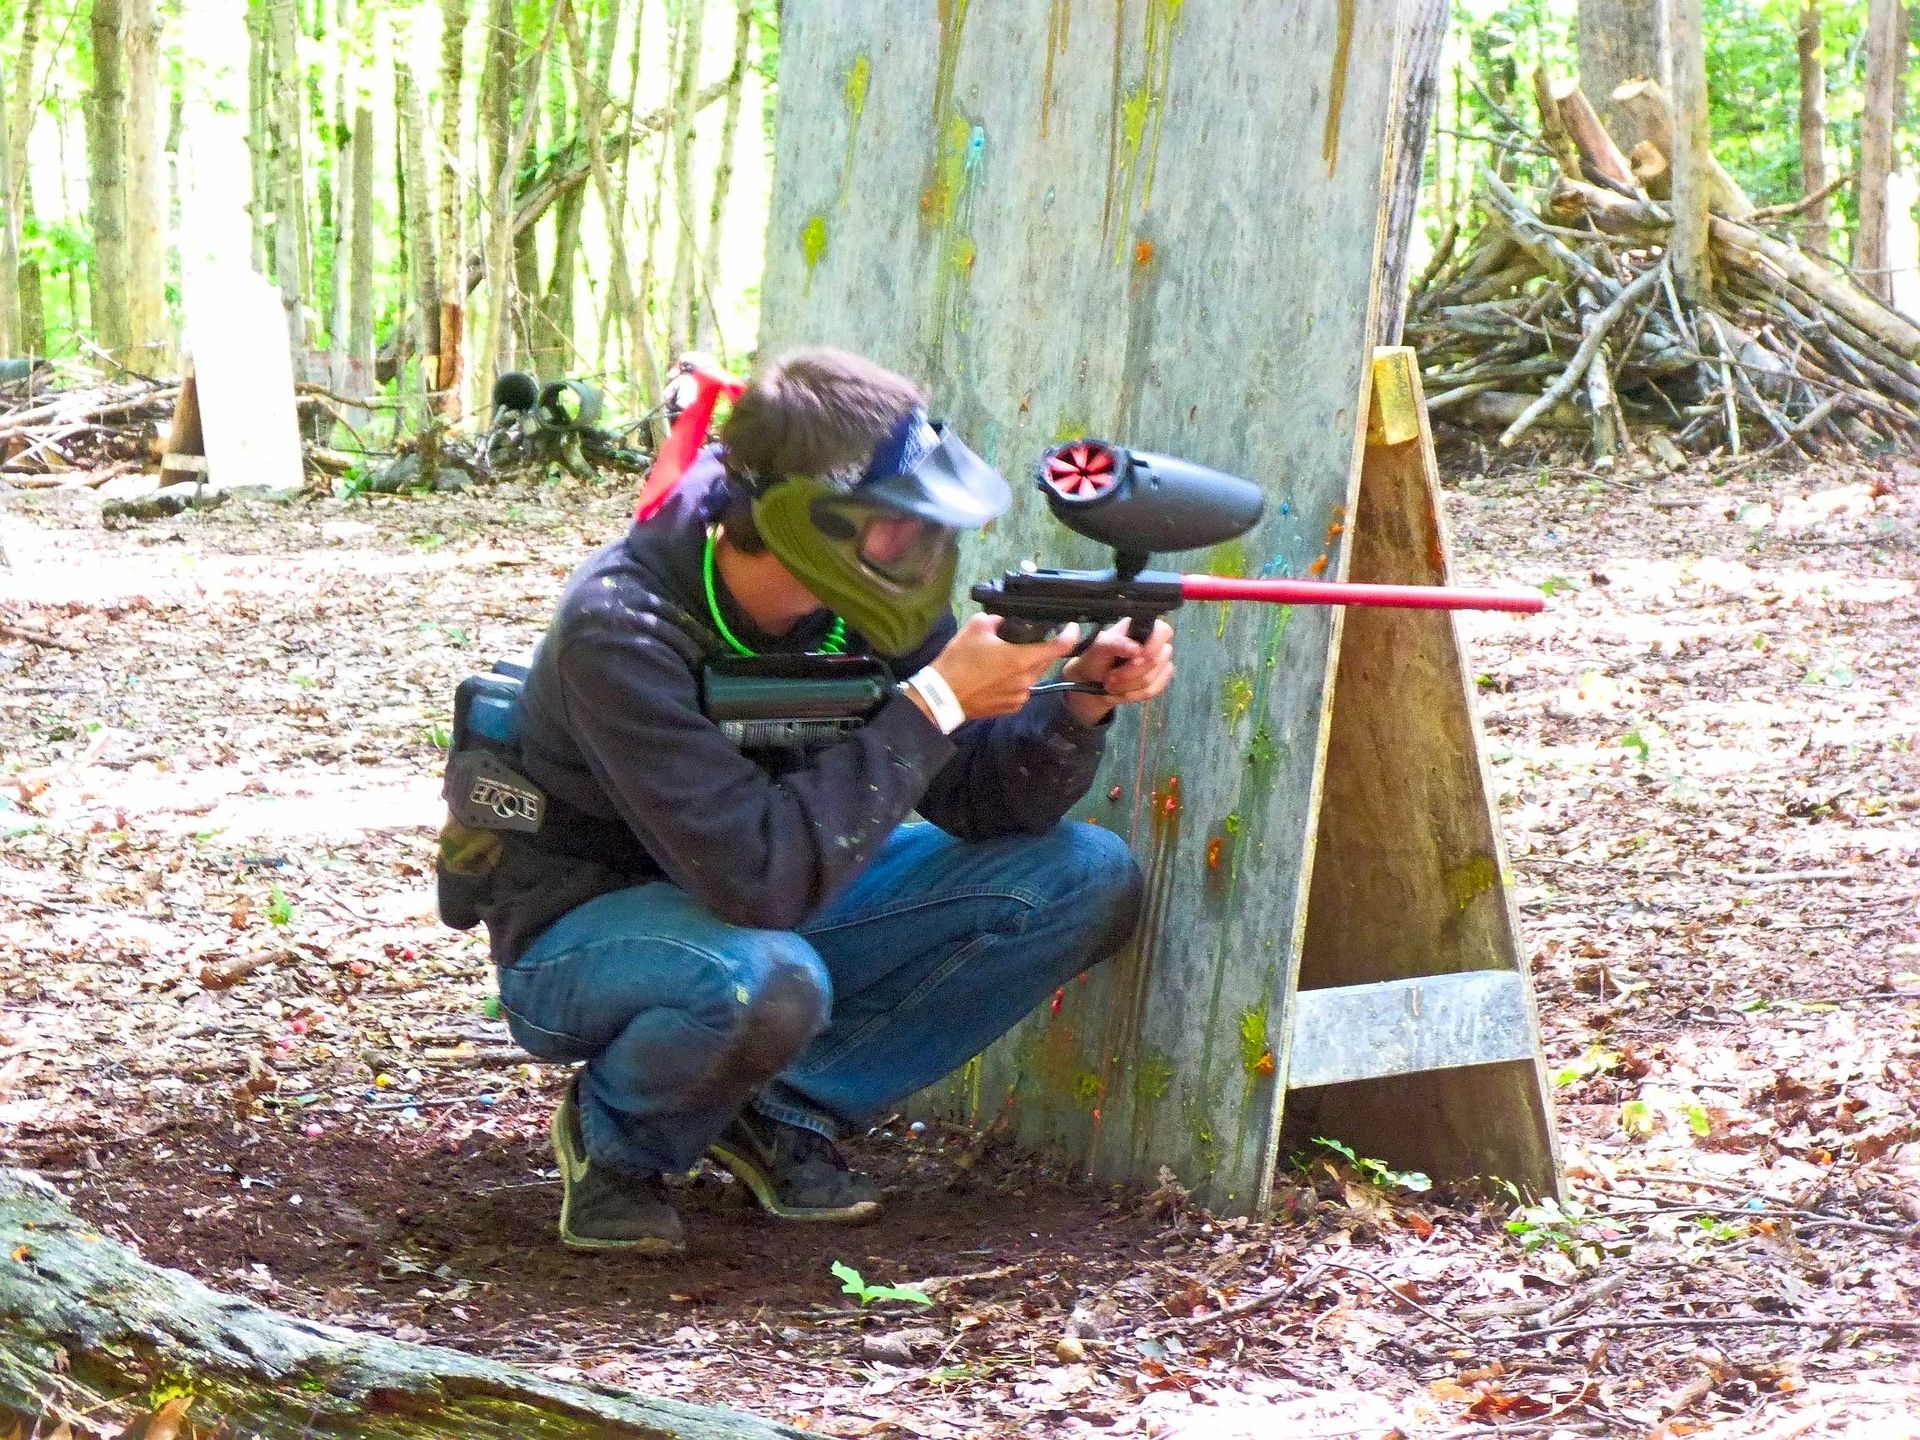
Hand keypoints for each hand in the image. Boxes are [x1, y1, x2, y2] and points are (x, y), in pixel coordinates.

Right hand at [924, 614, 1080, 720]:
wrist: (941, 697)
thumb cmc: (958, 661)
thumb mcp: (975, 628)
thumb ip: (996, 620)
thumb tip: (1004, 621)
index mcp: (1022, 659)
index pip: (1060, 647)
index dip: (1070, 634)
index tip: (1071, 627)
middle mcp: (1027, 680)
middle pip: (1045, 661)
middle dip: (1040, 649)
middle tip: (1025, 639)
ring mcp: (1020, 696)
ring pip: (1032, 676)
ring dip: (1026, 665)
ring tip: (1005, 659)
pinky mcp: (1011, 708)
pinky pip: (1021, 689)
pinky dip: (1016, 681)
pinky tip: (997, 677)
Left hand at [1059, 618, 1174, 724]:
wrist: (1092, 680)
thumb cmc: (1096, 658)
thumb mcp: (1099, 647)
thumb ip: (1116, 643)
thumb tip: (1136, 649)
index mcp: (1143, 627)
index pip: (1163, 632)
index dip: (1151, 647)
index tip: (1134, 659)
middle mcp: (1156, 643)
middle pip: (1156, 661)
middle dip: (1129, 673)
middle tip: (1110, 677)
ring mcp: (1160, 663)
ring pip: (1152, 679)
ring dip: (1127, 686)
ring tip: (1111, 685)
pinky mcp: (1159, 681)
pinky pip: (1153, 691)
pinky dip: (1133, 695)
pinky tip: (1121, 692)